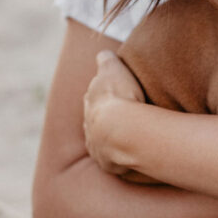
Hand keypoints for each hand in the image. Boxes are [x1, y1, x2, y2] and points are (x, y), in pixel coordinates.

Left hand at [83, 51, 145, 175]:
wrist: (119, 130)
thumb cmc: (118, 97)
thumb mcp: (113, 70)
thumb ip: (106, 61)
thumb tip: (102, 54)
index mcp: (90, 101)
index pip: (93, 96)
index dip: (103, 94)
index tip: (112, 94)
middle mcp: (89, 125)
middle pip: (94, 119)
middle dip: (101, 117)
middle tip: (118, 116)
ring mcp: (96, 145)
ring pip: (100, 140)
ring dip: (109, 139)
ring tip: (124, 138)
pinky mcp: (108, 163)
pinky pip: (113, 160)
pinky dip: (119, 157)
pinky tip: (128, 157)